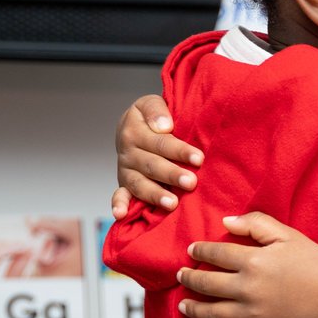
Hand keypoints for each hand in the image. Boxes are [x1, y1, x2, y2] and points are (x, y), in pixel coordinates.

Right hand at [112, 95, 202, 217]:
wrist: (131, 127)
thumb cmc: (150, 117)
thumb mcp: (151, 103)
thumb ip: (156, 110)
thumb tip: (164, 126)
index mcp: (135, 130)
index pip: (160, 143)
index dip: (179, 151)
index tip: (198, 158)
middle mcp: (128, 152)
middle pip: (152, 165)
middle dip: (172, 174)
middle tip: (190, 182)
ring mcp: (125, 170)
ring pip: (139, 184)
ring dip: (154, 194)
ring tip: (172, 203)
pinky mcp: (123, 184)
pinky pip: (119, 195)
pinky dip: (118, 205)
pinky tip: (121, 214)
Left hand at [175, 213, 317, 317]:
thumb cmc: (314, 262)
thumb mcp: (287, 235)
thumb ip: (256, 223)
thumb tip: (226, 222)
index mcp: (254, 261)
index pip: (215, 254)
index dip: (199, 251)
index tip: (192, 251)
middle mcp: (248, 289)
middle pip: (206, 284)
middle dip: (189, 279)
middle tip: (181, 276)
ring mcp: (253, 314)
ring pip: (212, 314)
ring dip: (193, 309)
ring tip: (183, 305)